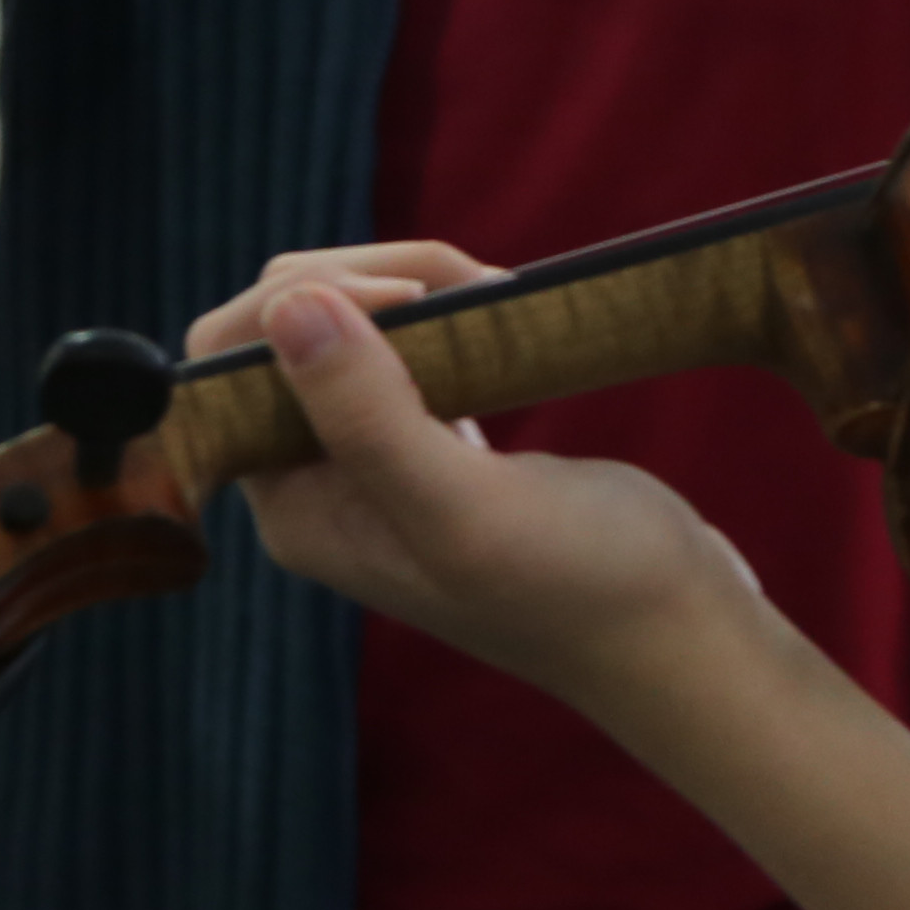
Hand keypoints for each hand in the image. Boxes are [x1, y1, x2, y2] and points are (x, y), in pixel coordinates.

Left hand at [244, 274, 768, 706]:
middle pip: (286, 328)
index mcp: (297, 510)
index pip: (230, 364)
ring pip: (350, 323)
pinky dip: (448, 311)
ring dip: (413, 286)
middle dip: (365, 278)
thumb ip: (368, 415)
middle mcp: (321, 484)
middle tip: (468, 283)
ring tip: (495, 296)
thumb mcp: (466, 507)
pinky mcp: (439, 439)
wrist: (679, 631)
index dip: (297, 302)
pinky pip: (406, 343)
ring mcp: (380, 460)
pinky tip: (499, 319)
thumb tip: (284, 309)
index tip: (407, 296)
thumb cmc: (581, 587)